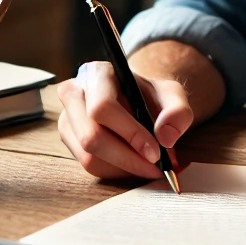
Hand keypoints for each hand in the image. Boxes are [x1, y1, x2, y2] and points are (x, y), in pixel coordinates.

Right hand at [57, 61, 192, 180]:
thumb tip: (166, 138)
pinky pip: (90, 166)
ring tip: (149, 165)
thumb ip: (178, 111)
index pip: (103, 107)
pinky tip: (135, 163)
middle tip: (156, 167)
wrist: (135, 97)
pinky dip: (116, 171)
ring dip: (123, 168)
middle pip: (91, 137)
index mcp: (97, 73)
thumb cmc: (150, 94)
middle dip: (127, 158)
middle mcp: (74, 94)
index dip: (129, 133)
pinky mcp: (69, 140)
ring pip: (88, 157)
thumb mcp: (172, 94)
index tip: (155, 152)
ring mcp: (67, 119)